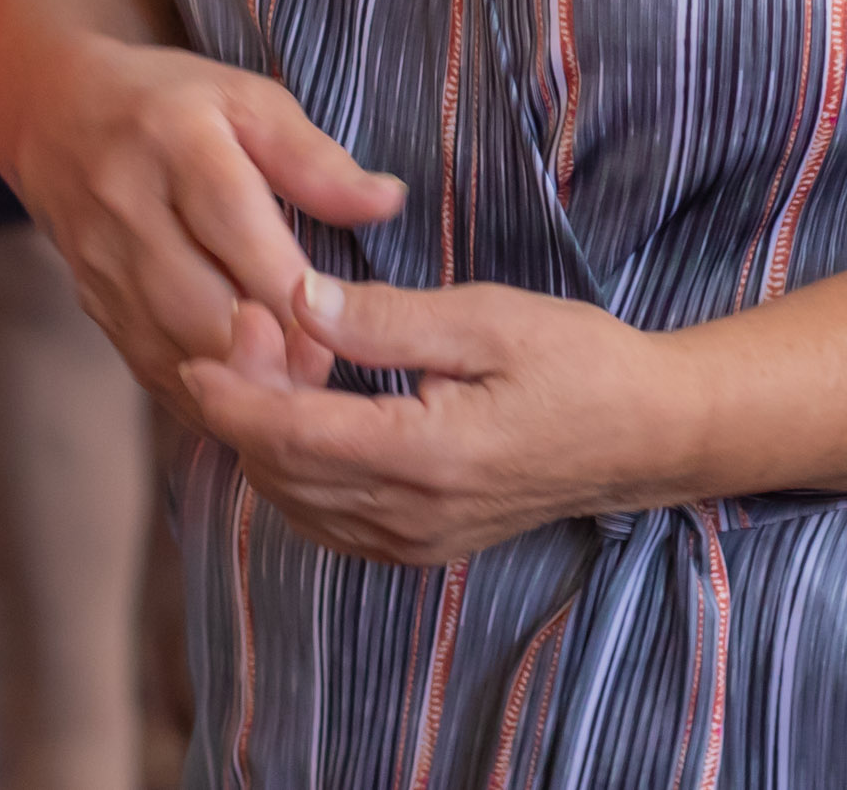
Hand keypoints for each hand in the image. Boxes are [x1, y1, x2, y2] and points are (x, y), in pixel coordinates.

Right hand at [0, 34, 405, 411]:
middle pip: (199, 304)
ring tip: (301, 394)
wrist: (59, 116)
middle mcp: (127, 207)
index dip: (289, 288)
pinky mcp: (95, 307)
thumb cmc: (175, 106)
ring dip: (243, 384)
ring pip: (174, 350)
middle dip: (270, 352)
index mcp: (174, 142)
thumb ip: (314, 158)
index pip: (232, 225)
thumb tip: (387, 202)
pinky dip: (210, 397)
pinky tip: (256, 401)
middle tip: (329, 373)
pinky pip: (154, 371)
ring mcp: (103, 265)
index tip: (341, 323)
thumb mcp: (247, 101)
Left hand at [183, 276, 702, 565]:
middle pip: (280, 473)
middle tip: (243, 328)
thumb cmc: (578, 361)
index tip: (201, 345)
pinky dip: (294, 473)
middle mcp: (411, 515)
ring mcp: (414, 541)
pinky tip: (301, 415)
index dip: (233, 392)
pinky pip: (327, 521)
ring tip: (272, 362)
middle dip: (242, 405)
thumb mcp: (486, 317)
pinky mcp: (419, 546)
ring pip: (295, 503)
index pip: (290, 436)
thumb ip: (384, 319)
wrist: (645, 434)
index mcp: (426, 455)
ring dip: (264, 439)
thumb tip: (296, 298)